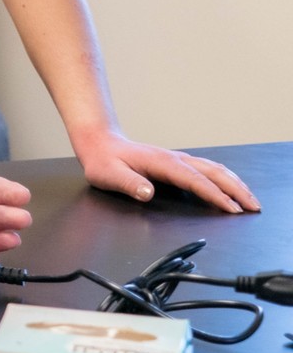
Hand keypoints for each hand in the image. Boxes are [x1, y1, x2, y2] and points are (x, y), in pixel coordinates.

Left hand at [74, 130, 259, 213]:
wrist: (99, 143)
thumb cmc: (103, 161)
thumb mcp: (108, 175)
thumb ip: (128, 184)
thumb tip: (147, 193)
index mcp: (161, 163)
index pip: (195, 180)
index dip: (215, 195)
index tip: (232, 209)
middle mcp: (174, 159)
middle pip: (213, 172)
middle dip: (236, 190)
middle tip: (253, 207)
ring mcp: (177, 159)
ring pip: (214, 169)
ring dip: (234, 183)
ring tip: (250, 199)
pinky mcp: (176, 162)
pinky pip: (207, 169)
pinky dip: (224, 178)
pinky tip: (230, 186)